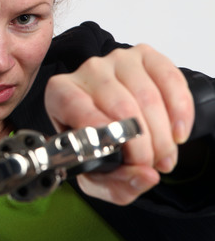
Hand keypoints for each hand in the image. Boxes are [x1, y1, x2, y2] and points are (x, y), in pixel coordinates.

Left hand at [44, 44, 194, 204]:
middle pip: (121, 107)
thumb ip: (115, 183)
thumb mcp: (95, 173)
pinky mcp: (145, 56)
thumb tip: (145, 176)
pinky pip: (169, 79)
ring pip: (148, 96)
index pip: (83, 113)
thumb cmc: (97, 143)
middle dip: (144, 145)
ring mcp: (117, 60)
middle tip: (152, 165)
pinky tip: (178, 133)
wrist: (113, 121)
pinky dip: (180, 111)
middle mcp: (86, 71)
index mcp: (61, 93)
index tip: (131, 163)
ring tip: (164, 156)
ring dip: (163, 134)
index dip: (111, 141)